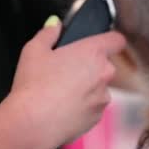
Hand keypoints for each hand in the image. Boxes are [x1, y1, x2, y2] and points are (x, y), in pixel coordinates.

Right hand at [9, 16, 125, 148]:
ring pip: (98, 87)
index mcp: (93, 52)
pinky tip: (61, 108)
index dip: (109, 40)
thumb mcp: (34, 50)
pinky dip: (82, 106)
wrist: (32, 124)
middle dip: (88, 66)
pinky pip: (93, 107)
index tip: (99, 43)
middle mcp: (104, 73)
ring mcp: (103, 97)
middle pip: (104, 65)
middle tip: (64, 71)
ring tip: (60, 93)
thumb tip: (54, 25)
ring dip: (86, 88)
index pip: (116, 40)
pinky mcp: (98, 117)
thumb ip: (48, 33)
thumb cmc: (33, 85)